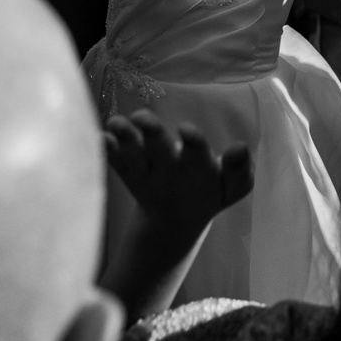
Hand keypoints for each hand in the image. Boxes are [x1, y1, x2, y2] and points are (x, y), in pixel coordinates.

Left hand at [104, 111, 252, 235]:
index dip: (193, 142)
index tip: (187, 129)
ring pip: (133, 156)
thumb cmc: (210, 192)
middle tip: (142, 117)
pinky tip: (98, 137)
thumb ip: (239, 170)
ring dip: (123, 139)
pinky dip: (106, 152)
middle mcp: (168, 171)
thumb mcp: (233, 188)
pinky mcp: (127, 174)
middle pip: (159, 150)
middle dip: (152, 133)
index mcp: (198, 169)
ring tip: (114, 122)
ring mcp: (145, 173)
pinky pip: (115, 163)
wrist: (174, 223)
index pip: (198, 153)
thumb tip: (241, 147)